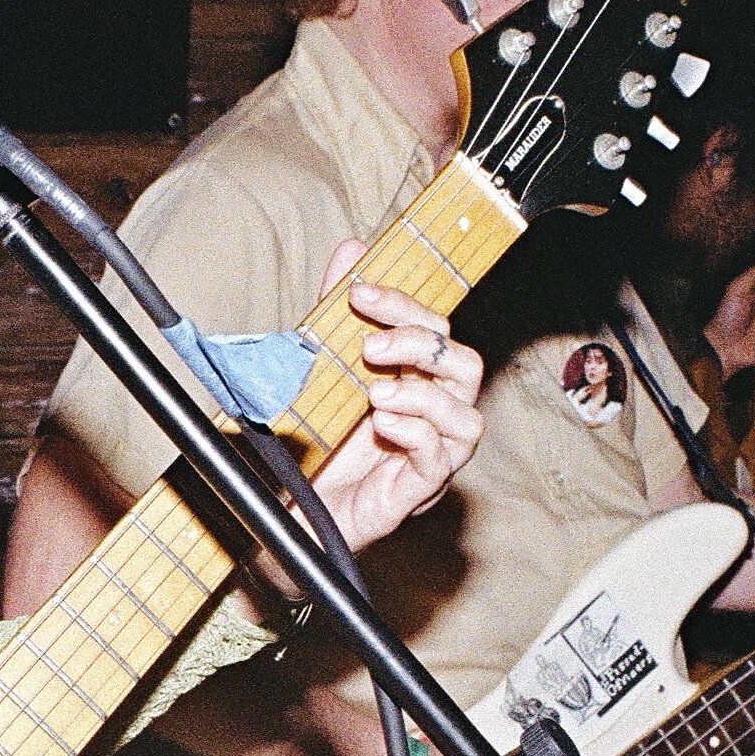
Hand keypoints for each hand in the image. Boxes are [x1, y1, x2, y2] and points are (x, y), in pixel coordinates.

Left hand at [306, 241, 482, 557]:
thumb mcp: (317, 367)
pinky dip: (416, 434)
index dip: (405, 306)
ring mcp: (431, 456)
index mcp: (416, 380)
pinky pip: (441, 460)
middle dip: (420, 347)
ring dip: (423, 395)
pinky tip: (383, 426)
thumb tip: (352, 248)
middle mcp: (433, 416)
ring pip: (467, 417)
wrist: (287, 507)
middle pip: (466, 366)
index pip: (436, 330)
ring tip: (375, 395)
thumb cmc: (312, 439)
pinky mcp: (416, 492)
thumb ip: (336, 312)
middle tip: (369, 349)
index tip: (359, 293)